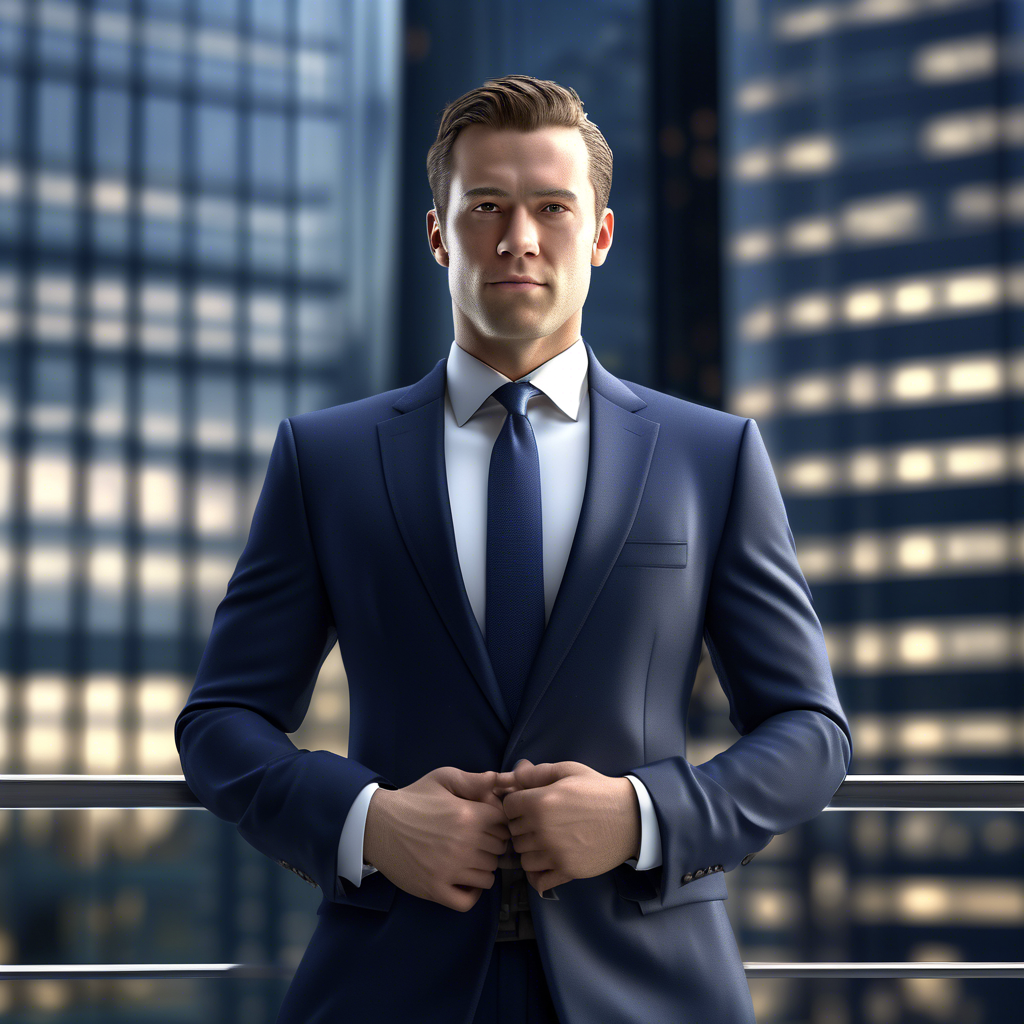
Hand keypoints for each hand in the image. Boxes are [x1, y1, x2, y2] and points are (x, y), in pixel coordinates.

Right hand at [363, 767, 511, 912]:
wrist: (379, 823)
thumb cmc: (413, 799)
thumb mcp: (442, 779)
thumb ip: (473, 779)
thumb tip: (498, 779)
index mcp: (469, 816)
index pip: (504, 826)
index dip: (498, 825)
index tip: (486, 824)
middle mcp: (465, 844)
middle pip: (498, 851)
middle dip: (491, 846)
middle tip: (476, 841)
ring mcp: (451, 870)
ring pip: (488, 876)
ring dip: (482, 868)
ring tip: (468, 859)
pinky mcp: (436, 890)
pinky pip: (468, 901)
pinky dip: (471, 894)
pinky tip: (464, 882)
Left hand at [492, 760, 640, 895]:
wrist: (630, 817)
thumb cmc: (598, 790)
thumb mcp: (569, 771)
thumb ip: (537, 773)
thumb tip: (513, 774)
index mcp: (540, 802)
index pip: (507, 807)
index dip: (516, 805)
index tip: (528, 805)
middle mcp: (542, 829)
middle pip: (513, 833)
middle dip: (522, 827)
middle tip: (539, 823)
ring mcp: (554, 853)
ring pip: (523, 858)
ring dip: (530, 851)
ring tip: (545, 842)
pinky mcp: (567, 871)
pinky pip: (538, 880)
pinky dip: (538, 875)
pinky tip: (547, 864)